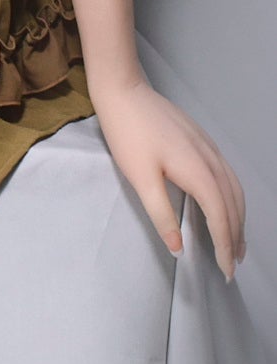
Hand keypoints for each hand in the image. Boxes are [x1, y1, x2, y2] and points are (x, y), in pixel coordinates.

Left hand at [94, 78, 246, 280]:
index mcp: (198, 171)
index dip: (225, 246)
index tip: (225, 271)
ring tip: (235, 243)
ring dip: (238, 219)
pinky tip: (226, 206)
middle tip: (233, 266)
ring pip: (234, 190)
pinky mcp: (203, 142)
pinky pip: (228, 176)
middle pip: (233, 205)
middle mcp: (211, 159)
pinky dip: (233, 198)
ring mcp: (210, 148)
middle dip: (236, 237)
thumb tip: (178, 248)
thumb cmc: (128, 134)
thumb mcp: (140, 178)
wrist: (124, 92)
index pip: (220, 217)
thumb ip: (161, 214)